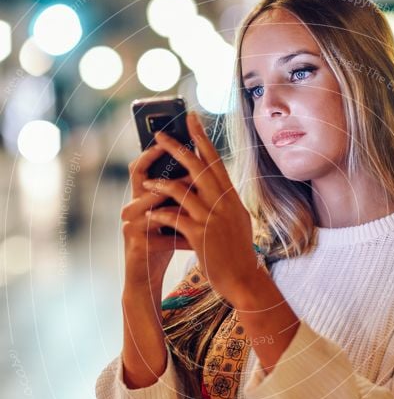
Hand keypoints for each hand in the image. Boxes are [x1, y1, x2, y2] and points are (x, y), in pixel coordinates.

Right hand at [121, 139, 194, 287]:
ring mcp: (131, 226)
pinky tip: (199, 239)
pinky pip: (163, 236)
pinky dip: (183, 237)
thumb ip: (177, 197)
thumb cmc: (161, 244)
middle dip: (166, 170)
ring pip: (152, 205)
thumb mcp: (170, 217)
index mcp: (139, 199)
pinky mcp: (138, 244)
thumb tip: (199, 171)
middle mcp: (131, 208)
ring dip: (176, 201)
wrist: (145, 278)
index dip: (152, 152)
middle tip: (188, 162)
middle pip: (143, 180)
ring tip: (198, 198)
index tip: (173, 139)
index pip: (141, 168)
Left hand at [141, 111, 258, 303]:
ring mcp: (211, 218)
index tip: (191, 118)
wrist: (243, 279)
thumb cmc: (238, 252)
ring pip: (181, 191)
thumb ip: (225, 201)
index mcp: (231, 197)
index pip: (215, 160)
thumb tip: (218, 184)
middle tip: (159, 134)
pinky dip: (160, 215)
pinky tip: (150, 216)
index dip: (201, 138)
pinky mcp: (199, 235)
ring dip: (160, 184)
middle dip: (176, 148)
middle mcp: (222, 203)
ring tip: (146, 183)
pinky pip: (174, 218)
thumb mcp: (237, 220)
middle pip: (197, 167)